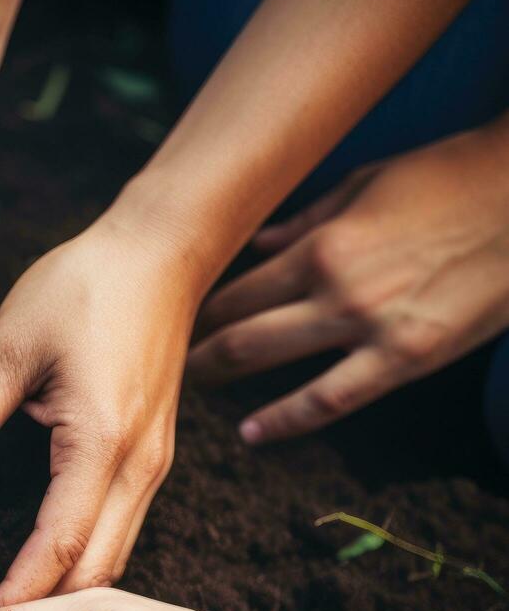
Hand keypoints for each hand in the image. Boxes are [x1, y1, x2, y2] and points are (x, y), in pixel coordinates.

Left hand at [0, 218, 202, 603]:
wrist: (162, 250)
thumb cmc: (85, 286)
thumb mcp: (12, 347)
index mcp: (101, 444)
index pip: (57, 544)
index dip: (19, 595)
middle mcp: (138, 466)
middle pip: (96, 568)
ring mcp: (153, 464)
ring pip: (115, 553)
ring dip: (69, 591)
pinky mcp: (153, 454)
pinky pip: (122, 527)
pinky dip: (87, 558)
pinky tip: (50, 568)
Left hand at [189, 119, 508, 442]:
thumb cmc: (452, 177)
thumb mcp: (368, 182)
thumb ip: (305, 218)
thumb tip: (257, 242)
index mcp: (320, 241)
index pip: (234, 283)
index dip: (194, 303)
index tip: (167, 314)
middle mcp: (333, 287)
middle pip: (238, 325)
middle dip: (193, 344)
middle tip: (157, 359)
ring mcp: (369, 327)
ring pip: (269, 360)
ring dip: (221, 376)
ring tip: (185, 392)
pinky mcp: (406, 358)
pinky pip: (332, 399)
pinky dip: (285, 419)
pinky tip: (250, 433)